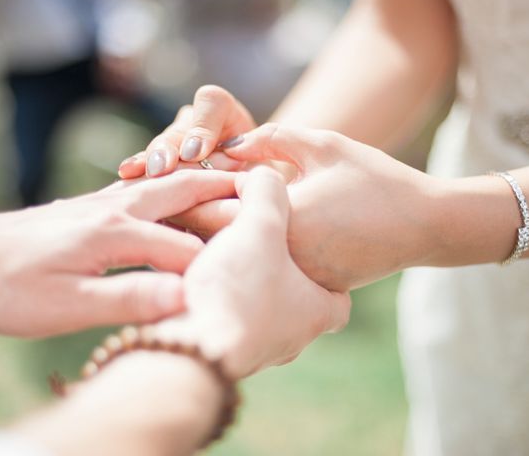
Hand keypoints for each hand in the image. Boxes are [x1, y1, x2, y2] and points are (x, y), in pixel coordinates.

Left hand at [0, 171, 235, 336]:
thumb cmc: (8, 288)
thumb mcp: (64, 306)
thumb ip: (127, 298)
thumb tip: (184, 297)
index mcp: (115, 233)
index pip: (185, 248)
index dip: (220, 263)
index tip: (257, 270)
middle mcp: (115, 209)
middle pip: (183, 190)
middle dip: (225, 190)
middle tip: (265, 189)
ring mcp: (103, 203)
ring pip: (166, 184)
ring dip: (203, 179)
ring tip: (236, 182)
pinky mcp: (92, 207)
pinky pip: (146, 190)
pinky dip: (174, 186)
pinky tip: (180, 195)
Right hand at [118, 85, 255, 178]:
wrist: (256, 195)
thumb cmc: (266, 182)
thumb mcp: (267, 171)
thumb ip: (252, 169)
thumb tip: (239, 182)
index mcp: (228, 113)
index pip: (213, 104)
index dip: (203, 126)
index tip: (196, 153)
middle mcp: (197, 121)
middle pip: (180, 127)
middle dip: (170, 147)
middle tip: (163, 166)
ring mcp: (175, 139)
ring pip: (161, 146)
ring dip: (150, 160)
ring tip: (137, 172)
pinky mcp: (162, 163)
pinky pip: (149, 165)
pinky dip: (140, 172)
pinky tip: (127, 175)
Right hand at [154, 167, 350, 378]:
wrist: (189, 350)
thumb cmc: (237, 290)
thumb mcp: (259, 226)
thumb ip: (266, 191)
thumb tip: (263, 174)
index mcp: (316, 313)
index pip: (339, 297)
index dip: (327, 270)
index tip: (310, 248)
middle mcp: (291, 340)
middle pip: (297, 301)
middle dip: (281, 273)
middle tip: (265, 247)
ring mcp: (256, 353)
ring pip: (261, 314)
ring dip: (247, 287)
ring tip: (228, 258)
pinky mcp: (221, 356)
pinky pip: (229, 323)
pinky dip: (222, 301)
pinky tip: (200, 279)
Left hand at [169, 124, 447, 291]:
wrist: (424, 227)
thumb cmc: (377, 180)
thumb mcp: (326, 146)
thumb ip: (273, 139)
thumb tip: (227, 142)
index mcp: (283, 217)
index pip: (210, 209)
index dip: (175, 196)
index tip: (146, 186)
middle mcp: (285, 257)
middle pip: (215, 242)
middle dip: (180, 224)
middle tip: (148, 210)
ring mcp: (297, 282)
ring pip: (237, 264)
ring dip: (206, 246)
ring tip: (170, 231)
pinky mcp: (309, 293)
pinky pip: (262, 278)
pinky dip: (240, 262)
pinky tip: (222, 249)